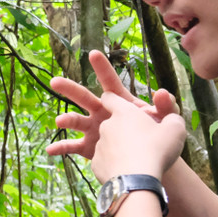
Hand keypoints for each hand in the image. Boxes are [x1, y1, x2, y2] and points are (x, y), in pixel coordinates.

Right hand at [46, 50, 180, 162]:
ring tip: (60, 121)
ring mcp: (95, 131)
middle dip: (70, 89)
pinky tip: (50, 150)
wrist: (148, 163)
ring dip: (67, 119)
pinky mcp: (90, 149)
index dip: (103, 68)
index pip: (110, 83)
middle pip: (85, 98)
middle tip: (55, 82)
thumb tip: (161, 92)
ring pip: (77, 122)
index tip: (94, 53)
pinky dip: (61, 148)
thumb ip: (166, 106)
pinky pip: (73, 147)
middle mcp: (103, 114)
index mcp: (120, 103)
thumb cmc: (157, 138)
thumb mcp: (167, 121)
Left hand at [92, 92, 187, 181]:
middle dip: (123, 129)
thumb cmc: (157, 151)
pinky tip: (127, 172)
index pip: (110, 98)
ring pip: (108, 143)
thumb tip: (170, 119)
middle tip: (141, 140)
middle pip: (112, 123)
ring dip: (119, 148)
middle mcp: (107, 126)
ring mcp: (100, 146)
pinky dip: (114, 165)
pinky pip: (106, 161)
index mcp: (124, 113)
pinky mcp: (96, 165)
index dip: (113, 99)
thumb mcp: (175, 129)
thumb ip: (172, 117)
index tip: (117, 103)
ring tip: (136, 159)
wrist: (136, 182)